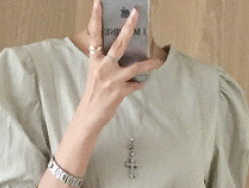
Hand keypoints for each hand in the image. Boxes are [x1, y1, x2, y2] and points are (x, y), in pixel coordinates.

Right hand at [77, 0, 164, 130]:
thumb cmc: (93, 93)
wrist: (89, 115)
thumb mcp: (95, 73)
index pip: (95, 36)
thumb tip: (119, 54)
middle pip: (119, 43)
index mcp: (95, 60)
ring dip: (149, 64)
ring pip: (135, 66)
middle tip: (136, 13)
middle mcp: (103, 67)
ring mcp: (112, 79)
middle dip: (129, 27)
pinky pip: (135, 84)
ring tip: (158, 62)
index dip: (96, 19)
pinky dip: (138, 84)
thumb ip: (105, 62)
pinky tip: (140, 83)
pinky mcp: (119, 91)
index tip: (98, 3)